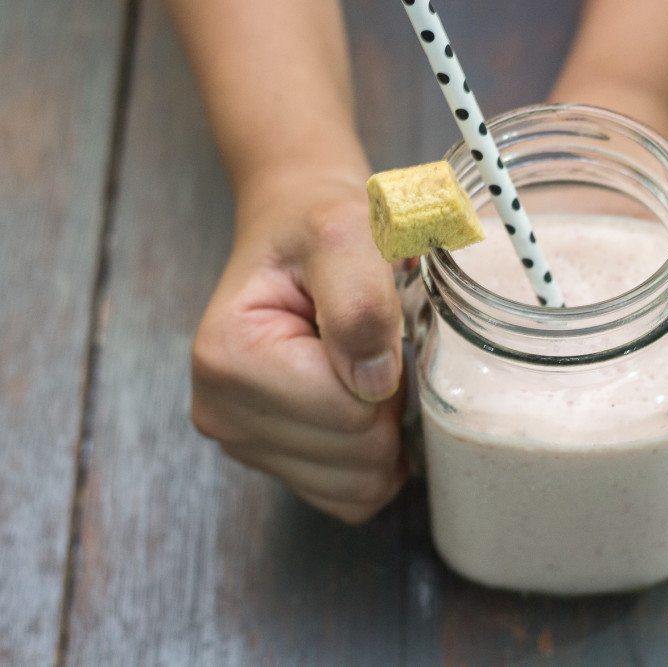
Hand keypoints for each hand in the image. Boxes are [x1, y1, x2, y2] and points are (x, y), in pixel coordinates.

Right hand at [190, 167, 406, 523]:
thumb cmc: (318, 231)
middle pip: (359, 457)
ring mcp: (244, 445)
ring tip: (356, 368)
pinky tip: (354, 404)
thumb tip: (372, 380)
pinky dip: (370, 458)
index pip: (352, 412)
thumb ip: (360, 300)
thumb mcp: (346, 234)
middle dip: (384, 404)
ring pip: (360, 487)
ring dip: (381, 431)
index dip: (382, 370)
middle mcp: (221, 414)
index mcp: (228, 359)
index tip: (364, 322)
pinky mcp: (273, 464)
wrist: (296, 233)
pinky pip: (351, 498)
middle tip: (367, 346)